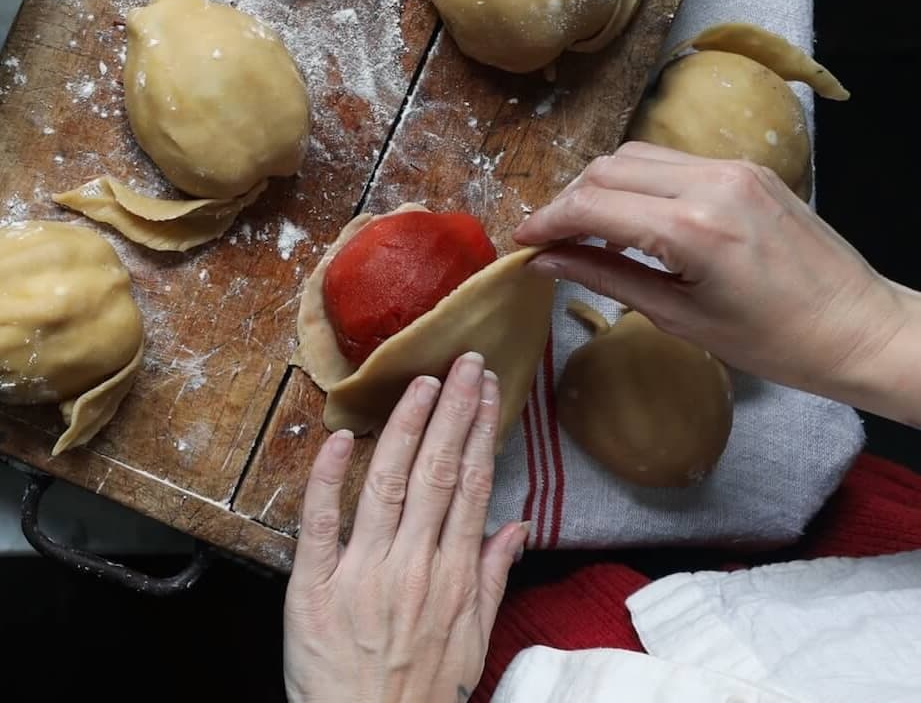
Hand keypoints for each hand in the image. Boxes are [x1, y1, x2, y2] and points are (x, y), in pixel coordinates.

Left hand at [284, 353, 528, 702]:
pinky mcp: (315, 586)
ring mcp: (364, 572)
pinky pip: (321, 523)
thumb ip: (495, 576)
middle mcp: (413, 564)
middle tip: (463, 364)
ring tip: (421, 385)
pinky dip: (328, 478)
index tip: (487, 390)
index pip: (471, 485)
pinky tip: (341, 438)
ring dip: (406, 428)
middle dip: (453, 411)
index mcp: (454, 575)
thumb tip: (518, 525)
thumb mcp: (474, 640)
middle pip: (437, 472)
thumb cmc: (421, 691)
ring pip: (388, 484)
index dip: (480, 431)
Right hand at [514, 142, 920, 421]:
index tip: (522, 242)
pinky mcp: (745, 166)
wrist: (858, 326)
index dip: (547, 220)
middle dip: (567, 199)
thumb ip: (606, 277)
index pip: (593, 204)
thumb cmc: (774, 342)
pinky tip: (630, 215)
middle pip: (607, 167)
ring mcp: (732, 167)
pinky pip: (671, 160)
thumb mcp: (680, 318)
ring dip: (600, 185)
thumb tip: (547, 261)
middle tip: (549, 239)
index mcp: (693, 229)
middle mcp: (711, 182)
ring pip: (636, 155)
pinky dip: (637, 181)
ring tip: (584, 227)